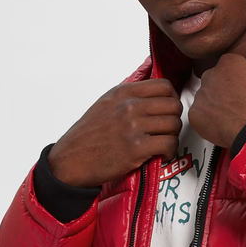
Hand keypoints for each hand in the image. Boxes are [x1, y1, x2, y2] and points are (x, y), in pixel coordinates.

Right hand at [47, 79, 182, 186]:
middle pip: (173, 105)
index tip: (166, 112)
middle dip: (174, 119)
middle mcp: (129, 106)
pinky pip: (169, 143)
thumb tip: (153, 93)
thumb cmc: (88, 135)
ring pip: (174, 124)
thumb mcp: (105, 103)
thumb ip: (128, 96)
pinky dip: (169, 151)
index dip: (171, 99)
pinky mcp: (136, 148)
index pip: (164, 86)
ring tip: (163, 144)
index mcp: (123, 92)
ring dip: (173, 136)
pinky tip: (160, 154)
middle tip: (166, 131)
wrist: (71, 160)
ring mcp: (133, 126)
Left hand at [189, 55, 245, 148]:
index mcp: (229, 62)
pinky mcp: (195, 114)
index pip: (228, 66)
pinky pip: (198, 116)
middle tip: (235, 103)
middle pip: (213, 81)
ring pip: (205, 99)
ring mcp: (202, 95)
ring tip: (229, 117)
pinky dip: (206, 122)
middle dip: (222, 91)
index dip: (236, 78)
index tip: (242, 87)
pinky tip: (220, 126)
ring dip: (214, 106)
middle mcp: (211, 75)